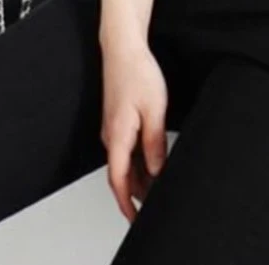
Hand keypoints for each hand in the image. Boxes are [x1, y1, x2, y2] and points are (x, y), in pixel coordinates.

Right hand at [101, 40, 168, 221]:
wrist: (123, 49)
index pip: (118, 179)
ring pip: (124, 162)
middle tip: (154, 206)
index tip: (135, 218)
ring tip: (158, 188)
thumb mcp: (154, 110)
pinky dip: (138, 162)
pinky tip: (153, 163)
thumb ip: (155, 143)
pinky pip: (126, 149)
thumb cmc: (136, 72)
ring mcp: (113, 128)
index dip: (126, 202)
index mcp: (117, 135)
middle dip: (136, 194)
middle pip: (121, 174)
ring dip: (139, 178)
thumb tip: (157, 169)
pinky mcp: (118, 121)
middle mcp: (111, 135)